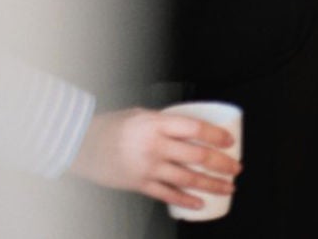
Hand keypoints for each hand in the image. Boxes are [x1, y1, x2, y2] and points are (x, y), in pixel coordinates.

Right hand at [68, 107, 239, 208]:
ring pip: (187, 179)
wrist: (80, 145)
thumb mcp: (141, 114)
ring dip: (211, 185)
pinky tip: (200, 204)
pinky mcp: (139, 184)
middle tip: (236, 168)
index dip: (217, 136)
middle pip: (197, 156)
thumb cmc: (111, 126)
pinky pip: (167, 195)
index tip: (231, 142)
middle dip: (222, 164)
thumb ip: (165, 122)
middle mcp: (155, 146)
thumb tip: (189, 127)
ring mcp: (147, 167)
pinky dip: (186, 201)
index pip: (196, 129)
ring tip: (228, 188)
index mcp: (157, 124)